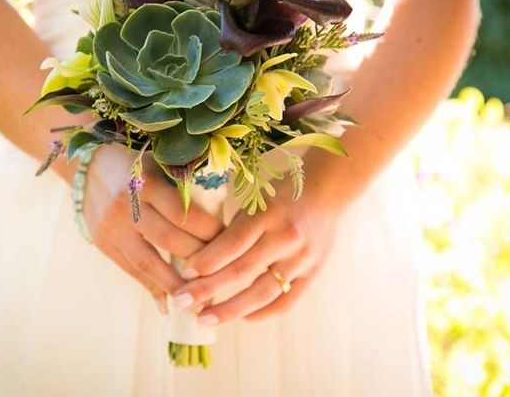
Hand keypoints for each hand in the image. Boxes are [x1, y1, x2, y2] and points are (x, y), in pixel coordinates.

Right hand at [81, 146, 223, 314]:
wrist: (86, 165)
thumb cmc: (135, 162)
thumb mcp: (158, 164)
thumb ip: (183, 186)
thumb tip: (218, 214)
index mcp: (147, 183)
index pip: (184, 214)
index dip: (210, 232)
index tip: (231, 243)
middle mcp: (128, 207)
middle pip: (169, 240)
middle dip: (199, 261)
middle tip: (223, 276)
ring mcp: (113, 227)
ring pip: (148, 262)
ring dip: (175, 285)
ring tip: (198, 303)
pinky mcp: (103, 242)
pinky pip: (130, 270)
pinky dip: (151, 288)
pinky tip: (168, 306)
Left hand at [171, 182, 342, 323]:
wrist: (328, 190)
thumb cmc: (282, 192)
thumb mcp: (256, 200)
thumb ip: (233, 229)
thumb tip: (200, 262)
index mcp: (268, 213)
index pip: (232, 244)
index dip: (206, 261)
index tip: (183, 274)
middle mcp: (286, 237)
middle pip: (242, 271)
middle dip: (208, 290)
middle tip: (181, 302)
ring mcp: (302, 258)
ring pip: (262, 292)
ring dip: (231, 310)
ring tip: (206, 319)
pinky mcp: (313, 273)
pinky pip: (286, 301)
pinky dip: (263, 313)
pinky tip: (242, 318)